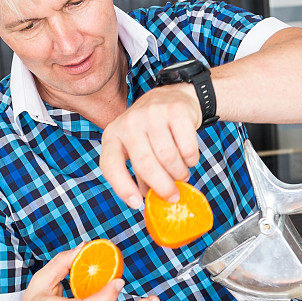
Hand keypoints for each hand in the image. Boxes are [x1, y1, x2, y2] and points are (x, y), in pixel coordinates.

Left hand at [100, 84, 201, 207]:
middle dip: (162, 187)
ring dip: (179, 173)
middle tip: (173, 197)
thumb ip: (140, 174)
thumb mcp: (137, 149)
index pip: (110, 165)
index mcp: (113, 135)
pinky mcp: (175, 110)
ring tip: (181, 174)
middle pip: (145, 165)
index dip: (122, 187)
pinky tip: (189, 158)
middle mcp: (129, 122)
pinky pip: (187, 147)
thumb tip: (150, 201)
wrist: (173, 97)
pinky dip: (191, 159)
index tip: (137, 204)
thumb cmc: (152, 132)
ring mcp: (151, 114)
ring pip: (168, 157)